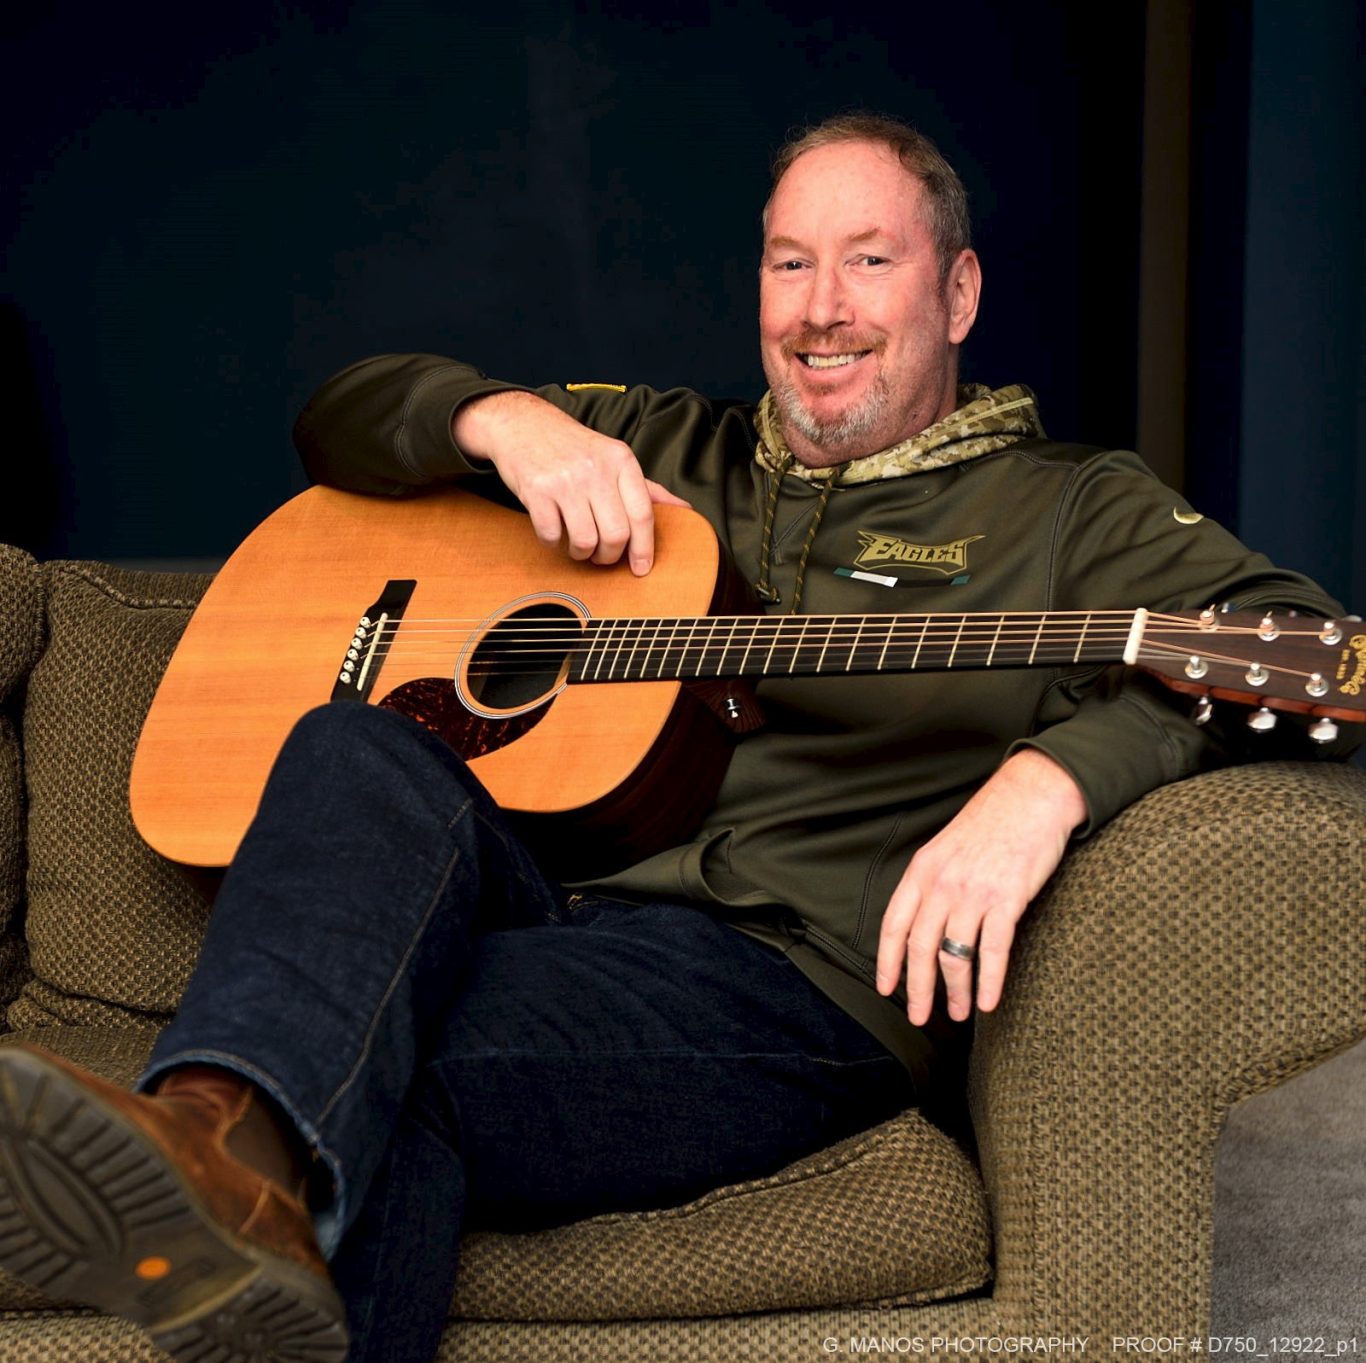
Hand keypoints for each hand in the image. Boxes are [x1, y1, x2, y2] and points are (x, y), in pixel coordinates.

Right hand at [453, 391, 687, 574]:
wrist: (522, 423)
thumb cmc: (573, 447)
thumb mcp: (614, 457)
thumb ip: (647, 487)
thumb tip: (685, 510)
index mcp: (621, 460)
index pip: (643, 514)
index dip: (645, 548)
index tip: (642, 568)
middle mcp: (596, 469)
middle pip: (616, 534)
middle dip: (609, 556)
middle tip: (602, 555)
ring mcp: (565, 480)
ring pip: (585, 541)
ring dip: (582, 553)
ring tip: (579, 545)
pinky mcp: (537, 491)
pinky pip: (552, 536)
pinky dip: (553, 542)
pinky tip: (554, 530)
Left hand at [875, 748, 1086, 1025]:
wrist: (1030, 797)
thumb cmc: (990, 823)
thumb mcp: (944, 848)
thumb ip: (931, 883)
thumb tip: (922, 923)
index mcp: (921, 871)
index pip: (894, 926)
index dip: (887, 963)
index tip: (887, 990)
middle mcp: (942, 884)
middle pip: (921, 948)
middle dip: (918, 989)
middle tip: (919, 1017)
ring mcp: (974, 892)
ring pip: (955, 955)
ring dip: (956, 991)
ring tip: (960, 1013)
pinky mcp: (1007, 899)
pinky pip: (993, 950)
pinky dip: (989, 981)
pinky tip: (988, 1002)